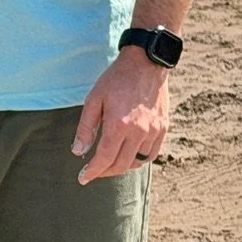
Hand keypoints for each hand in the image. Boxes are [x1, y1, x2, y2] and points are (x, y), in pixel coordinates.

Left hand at [72, 48, 169, 183]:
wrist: (146, 63)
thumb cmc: (116, 79)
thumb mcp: (94, 99)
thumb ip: (85, 128)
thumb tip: (78, 152)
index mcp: (118, 125)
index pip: (104, 158)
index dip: (92, 172)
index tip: (83, 178)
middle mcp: (138, 131)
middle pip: (121, 165)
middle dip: (105, 172)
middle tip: (93, 172)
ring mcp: (153, 131)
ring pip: (137, 162)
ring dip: (122, 167)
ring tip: (109, 164)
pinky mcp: (163, 127)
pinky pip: (152, 153)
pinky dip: (139, 160)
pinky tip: (129, 157)